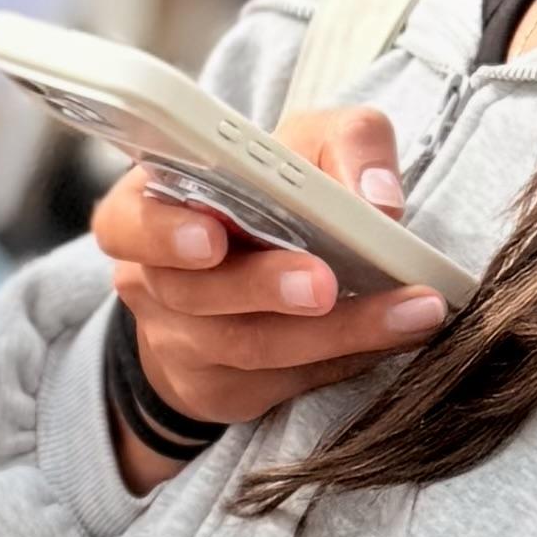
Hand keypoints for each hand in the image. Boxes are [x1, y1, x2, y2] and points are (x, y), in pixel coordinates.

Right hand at [94, 101, 453, 453]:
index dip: (163, 233)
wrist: (253, 284)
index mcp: (148, 208)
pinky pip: (286, 381)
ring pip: (250, 345)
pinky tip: (399, 338)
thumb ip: (345, 145)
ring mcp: (182, 345)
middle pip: (196, 292)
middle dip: (264, 286)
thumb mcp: (305, 147)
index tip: (212, 238)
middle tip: (324, 282)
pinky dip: (348, 357)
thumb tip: (377, 197)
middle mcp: (153, 282)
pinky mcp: (224, 392)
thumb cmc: (272, 198)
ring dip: (336, 330)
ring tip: (409, 312)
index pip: (127, 221)